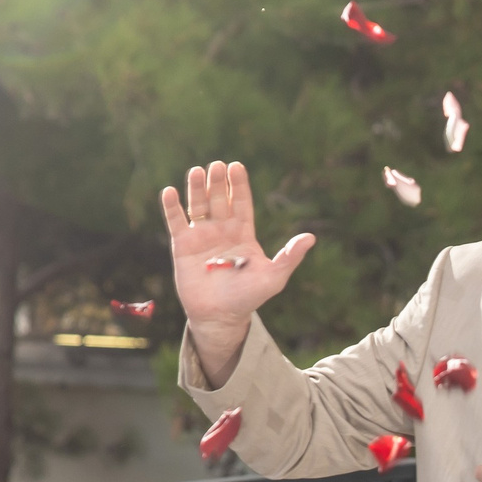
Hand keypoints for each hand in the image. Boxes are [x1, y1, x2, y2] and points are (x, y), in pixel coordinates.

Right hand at [160, 162, 315, 374]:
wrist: (220, 316)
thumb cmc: (249, 298)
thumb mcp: (274, 277)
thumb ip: (290, 257)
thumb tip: (311, 237)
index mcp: (243, 234)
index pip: (242, 203)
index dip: (239, 186)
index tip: (237, 167)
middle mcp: (222, 230)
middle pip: (219, 200)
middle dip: (218, 183)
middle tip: (216, 165)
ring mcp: (201, 236)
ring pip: (198, 206)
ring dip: (197, 188)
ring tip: (196, 171)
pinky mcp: (182, 246)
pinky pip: (176, 222)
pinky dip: (172, 207)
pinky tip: (170, 191)